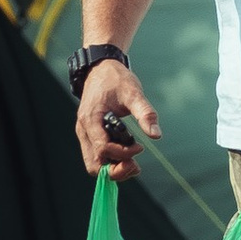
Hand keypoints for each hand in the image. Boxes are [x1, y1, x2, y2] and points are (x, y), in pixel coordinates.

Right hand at [75, 56, 157, 179]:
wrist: (101, 69)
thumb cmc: (116, 80)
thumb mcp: (133, 93)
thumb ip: (145, 113)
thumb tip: (156, 135)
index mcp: (91, 119)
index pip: (103, 149)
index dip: (123, 153)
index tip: (140, 146)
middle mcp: (84, 130)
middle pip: (95, 165)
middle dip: (116, 170)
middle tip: (136, 165)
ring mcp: (85, 134)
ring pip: (94, 165)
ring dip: (114, 169)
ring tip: (134, 164)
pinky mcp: (90, 135)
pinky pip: (96, 157)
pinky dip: (111, 162)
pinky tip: (128, 157)